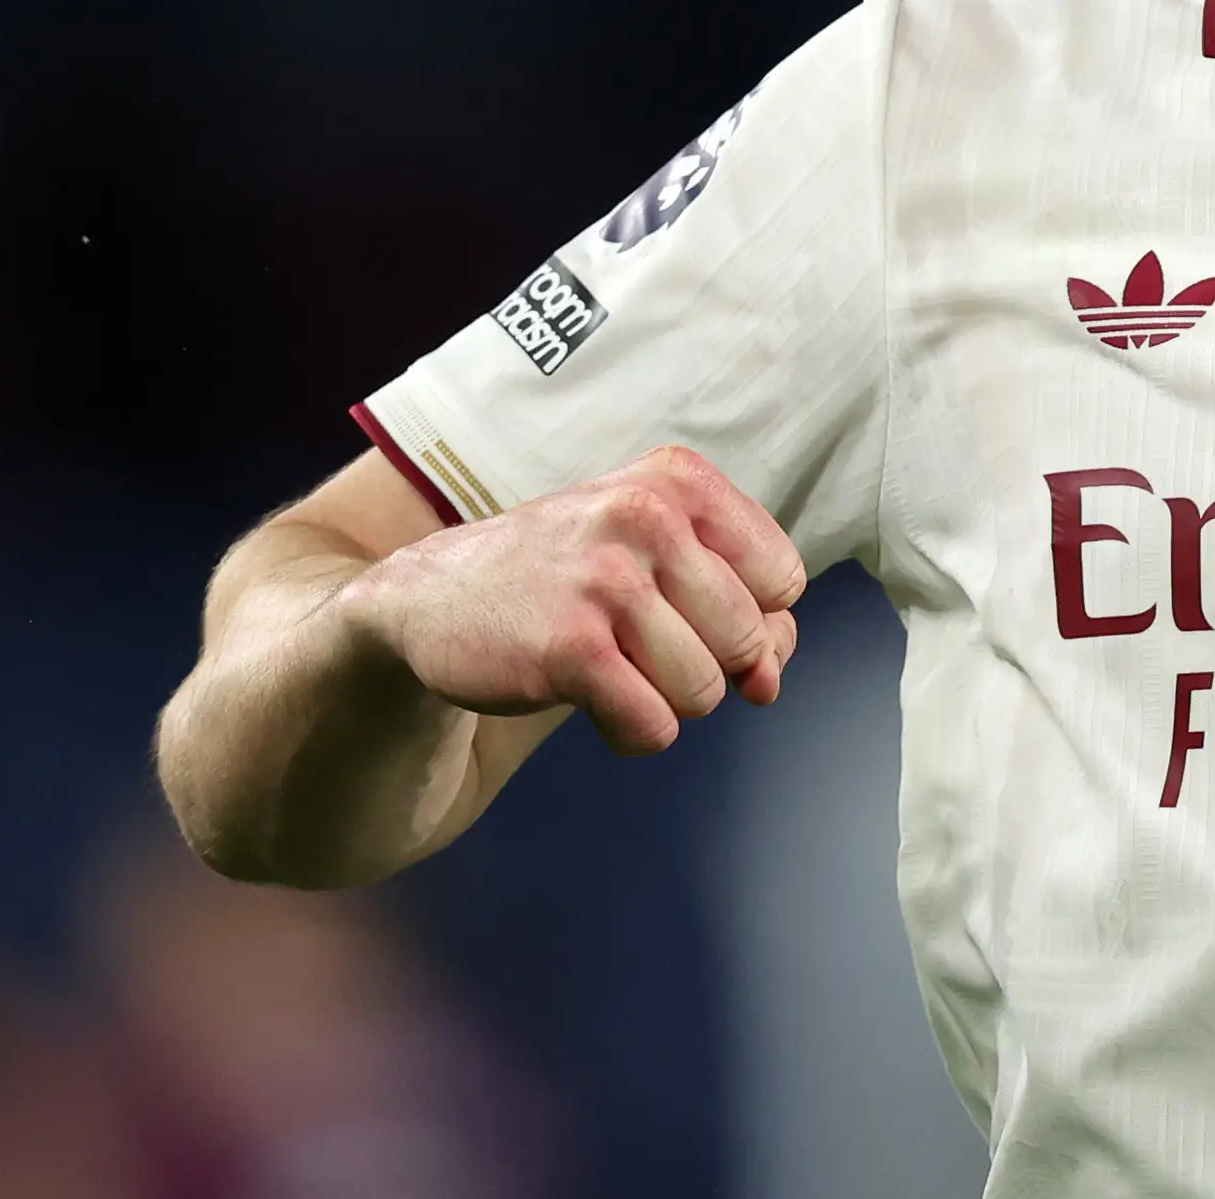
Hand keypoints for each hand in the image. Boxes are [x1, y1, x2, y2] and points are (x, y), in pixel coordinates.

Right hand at [342, 445, 805, 753]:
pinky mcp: (570, 646)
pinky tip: (598, 703)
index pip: (783, 578)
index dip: (751, 617)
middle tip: (643, 647)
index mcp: (680, 481)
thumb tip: (770, 682)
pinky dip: (634, 733)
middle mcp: (649, 515)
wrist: (431, 597)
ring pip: (706, 689)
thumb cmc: (568, 577)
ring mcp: (608, 579)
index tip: (693, 616)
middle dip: (709, 665)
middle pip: (751, 639)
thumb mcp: (657, 558)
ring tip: (616, 669)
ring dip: (666, 701)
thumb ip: (740, 608)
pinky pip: (653, 724)